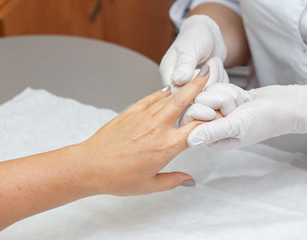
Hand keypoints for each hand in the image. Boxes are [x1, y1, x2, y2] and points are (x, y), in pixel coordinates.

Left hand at [77, 66, 209, 195]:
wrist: (90, 166)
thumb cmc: (117, 177)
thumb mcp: (150, 185)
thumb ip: (173, 180)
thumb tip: (189, 180)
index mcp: (167, 146)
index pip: (196, 127)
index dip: (210, 118)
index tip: (217, 113)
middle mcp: (158, 127)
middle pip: (183, 101)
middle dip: (197, 85)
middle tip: (206, 74)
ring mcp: (143, 117)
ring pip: (167, 97)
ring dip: (181, 87)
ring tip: (191, 78)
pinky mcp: (130, 113)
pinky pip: (149, 98)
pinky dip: (159, 93)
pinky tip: (165, 90)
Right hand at [160, 15, 227, 92]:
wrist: (210, 35)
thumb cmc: (196, 36)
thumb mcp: (190, 48)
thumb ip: (184, 65)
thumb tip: (178, 80)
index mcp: (168, 75)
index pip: (177, 95)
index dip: (193, 87)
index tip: (203, 69)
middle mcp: (179, 86)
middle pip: (194, 97)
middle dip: (208, 79)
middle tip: (211, 61)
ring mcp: (193, 90)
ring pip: (208, 97)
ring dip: (217, 77)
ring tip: (213, 61)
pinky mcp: (206, 91)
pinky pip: (217, 95)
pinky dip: (222, 80)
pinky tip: (218, 68)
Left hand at [182, 83, 306, 149]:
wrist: (287, 105)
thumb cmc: (265, 119)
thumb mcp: (237, 127)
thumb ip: (212, 132)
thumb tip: (189, 141)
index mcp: (213, 139)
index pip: (191, 118)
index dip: (204, 110)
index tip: (225, 113)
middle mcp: (212, 126)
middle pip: (198, 101)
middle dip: (220, 100)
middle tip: (237, 109)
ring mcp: (218, 112)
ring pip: (208, 91)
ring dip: (229, 94)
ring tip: (242, 105)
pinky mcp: (224, 100)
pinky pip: (217, 87)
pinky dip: (232, 90)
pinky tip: (243, 99)